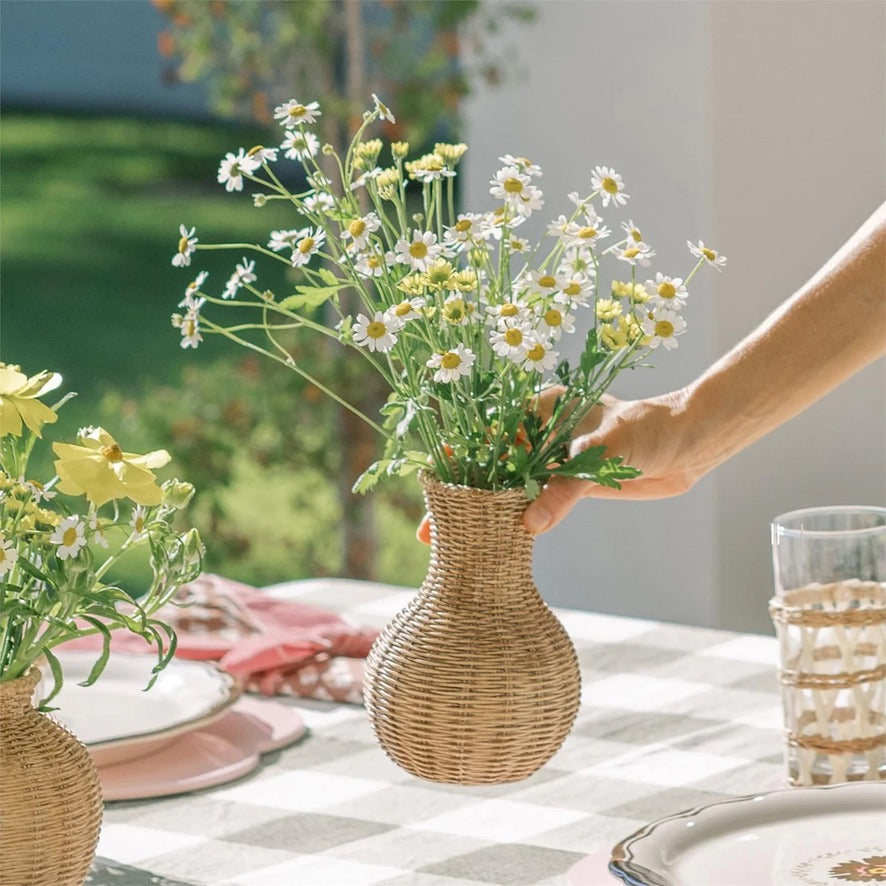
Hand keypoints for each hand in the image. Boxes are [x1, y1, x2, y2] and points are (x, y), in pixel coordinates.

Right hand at [416, 385, 698, 542]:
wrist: (692, 444)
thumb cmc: (651, 432)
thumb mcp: (604, 455)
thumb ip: (565, 488)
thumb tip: (529, 525)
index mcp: (543, 408)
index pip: (491, 437)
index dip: (462, 465)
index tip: (439, 490)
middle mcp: (541, 431)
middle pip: (492, 466)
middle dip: (464, 496)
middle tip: (431, 532)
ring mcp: (552, 457)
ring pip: (509, 487)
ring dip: (485, 512)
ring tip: (452, 543)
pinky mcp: (568, 481)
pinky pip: (533, 501)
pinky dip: (514, 518)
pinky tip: (494, 539)